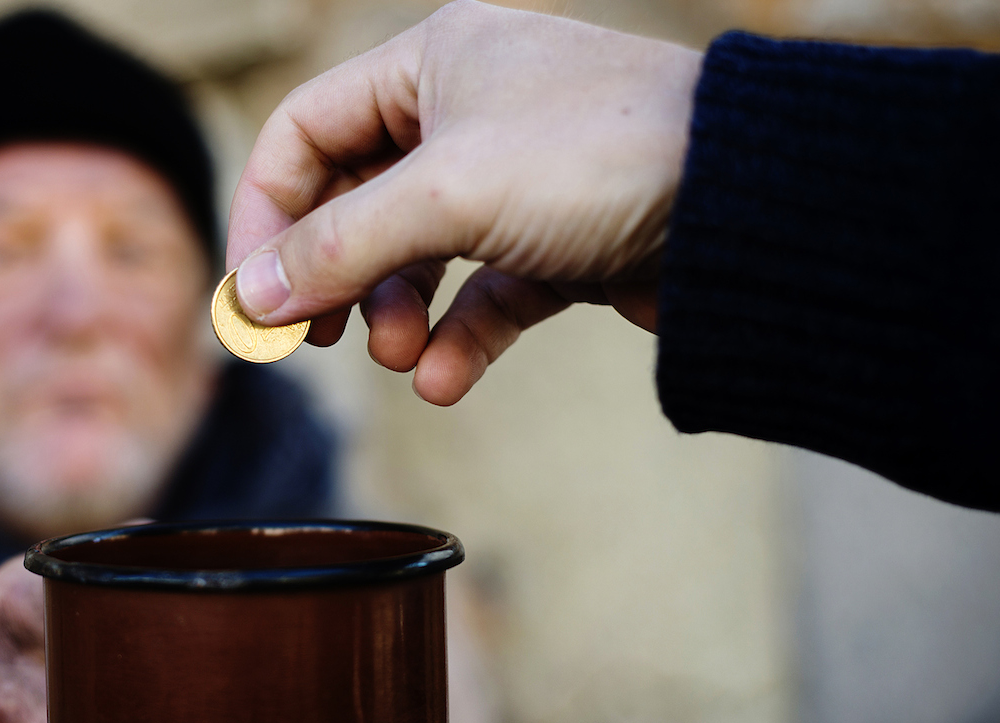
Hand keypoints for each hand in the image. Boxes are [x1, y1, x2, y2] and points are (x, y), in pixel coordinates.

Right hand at [227, 0, 700, 404]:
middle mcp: (468, 112)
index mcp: (432, 63)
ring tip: (396, 355)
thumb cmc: (601, 157)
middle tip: (309, 343)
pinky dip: (457, 339)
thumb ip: (337, 247)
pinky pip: (484, 295)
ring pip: (417, 255)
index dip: (266, 215)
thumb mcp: (445, 194)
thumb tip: (248, 300)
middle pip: (355, 201)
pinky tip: (443, 381)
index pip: (306, 134)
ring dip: (392, 313)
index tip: (252, 296)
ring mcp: (516, 180)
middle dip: (331, 277)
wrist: (752, 204)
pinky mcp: (560, 242)